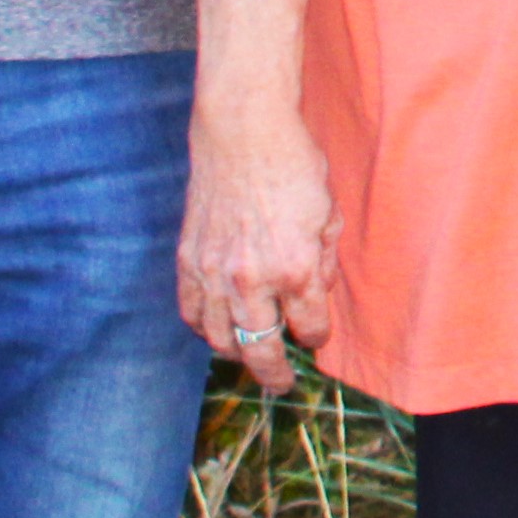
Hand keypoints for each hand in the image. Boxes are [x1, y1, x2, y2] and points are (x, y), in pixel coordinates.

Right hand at [176, 95, 340, 392]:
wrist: (243, 134)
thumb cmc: (294, 167)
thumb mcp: (329, 214)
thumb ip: (323, 260)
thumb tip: (317, 294)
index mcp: (296, 269)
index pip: (310, 326)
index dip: (317, 335)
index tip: (317, 337)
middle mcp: (253, 280)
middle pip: (261, 349)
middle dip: (275, 372)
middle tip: (282, 383)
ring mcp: (216, 274)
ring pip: (221, 341)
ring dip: (237, 357)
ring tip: (250, 360)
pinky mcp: (189, 261)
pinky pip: (191, 313)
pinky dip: (203, 329)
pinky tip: (216, 332)